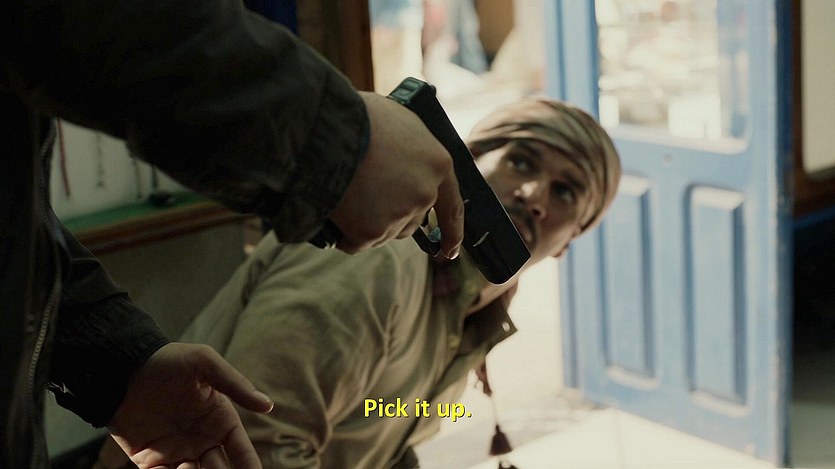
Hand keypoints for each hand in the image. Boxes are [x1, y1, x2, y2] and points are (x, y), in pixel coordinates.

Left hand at [107, 343, 273, 468]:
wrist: (123, 369)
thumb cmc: (167, 361)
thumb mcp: (204, 363)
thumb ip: (235, 384)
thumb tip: (268, 406)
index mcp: (220, 420)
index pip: (241, 449)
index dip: (248, 464)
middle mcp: (202, 440)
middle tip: (210, 464)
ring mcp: (177, 452)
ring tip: (186, 464)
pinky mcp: (151, 462)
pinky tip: (169, 467)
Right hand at [328, 91, 463, 257]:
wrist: (326, 130)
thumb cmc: (359, 117)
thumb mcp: (400, 121)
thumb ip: (412, 151)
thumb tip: (408, 165)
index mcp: (437, 165)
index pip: (452, 208)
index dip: (452, 233)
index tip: (450, 251)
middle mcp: (424, 194)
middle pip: (411, 221)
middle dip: (392, 216)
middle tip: (366, 194)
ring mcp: (399, 215)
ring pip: (384, 232)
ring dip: (367, 222)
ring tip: (348, 192)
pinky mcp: (371, 232)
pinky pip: (355, 241)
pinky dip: (344, 232)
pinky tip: (336, 209)